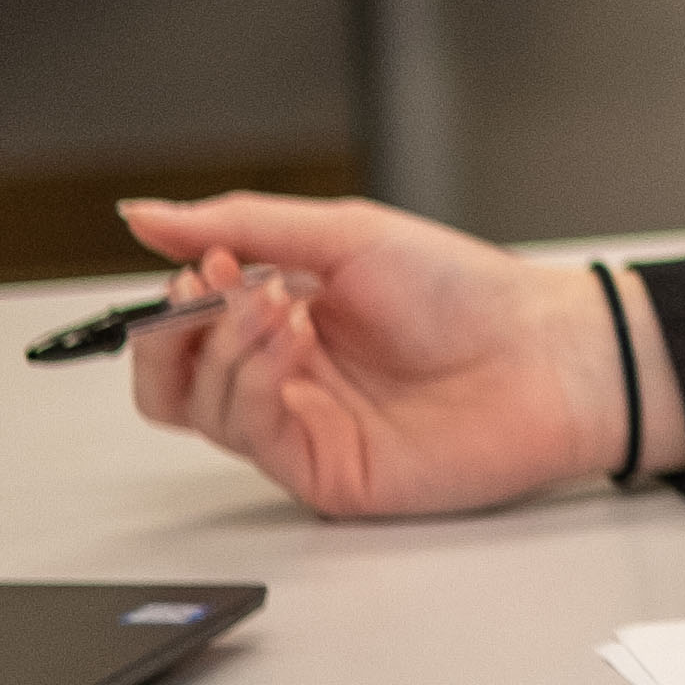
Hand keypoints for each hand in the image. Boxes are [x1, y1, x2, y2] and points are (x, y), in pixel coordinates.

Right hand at [117, 190, 623, 517]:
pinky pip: (248, 435)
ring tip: (278, 306)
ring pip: (198, 407)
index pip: (184, 324)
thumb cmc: (464, 291)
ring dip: (223, 348)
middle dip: (171, 333)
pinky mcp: (321, 470)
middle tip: (213, 289)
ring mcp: (301, 425)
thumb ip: (241, 223)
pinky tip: (292, 343)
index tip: (203, 262)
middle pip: (170, 380)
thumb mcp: (343, 234)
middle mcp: (285, 374)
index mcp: (284, 315)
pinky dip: (254, 381)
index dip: (177, 296)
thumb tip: (144, 214)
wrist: (541, 353)